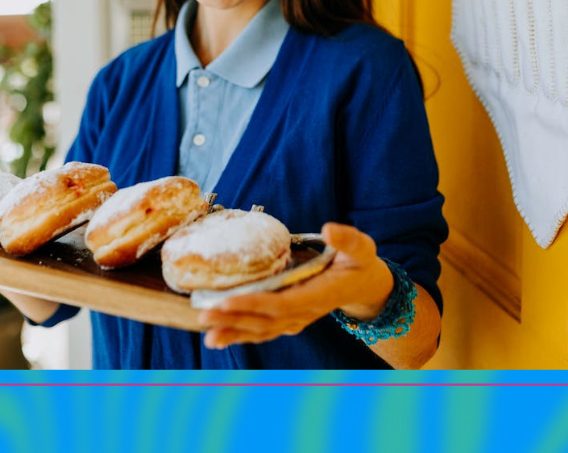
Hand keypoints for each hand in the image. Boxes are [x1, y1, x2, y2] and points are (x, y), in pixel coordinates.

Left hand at [196, 222, 394, 349]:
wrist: (363, 286)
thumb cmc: (359, 263)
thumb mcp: (361, 248)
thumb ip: (348, 240)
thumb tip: (329, 229)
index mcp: (320, 295)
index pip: (283, 303)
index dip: (255, 304)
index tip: (228, 301)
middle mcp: (305, 313)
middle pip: (265, 321)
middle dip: (234, 319)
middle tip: (204, 314)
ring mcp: (296, 319)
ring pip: (261, 330)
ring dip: (233, 332)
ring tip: (207, 332)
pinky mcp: (288, 319)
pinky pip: (262, 330)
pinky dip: (240, 335)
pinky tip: (218, 337)